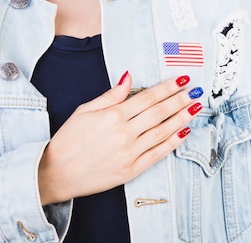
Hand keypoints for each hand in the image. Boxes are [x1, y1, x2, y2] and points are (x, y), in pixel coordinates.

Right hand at [38, 72, 202, 204]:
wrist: (54, 174)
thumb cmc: (68, 140)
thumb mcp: (84, 111)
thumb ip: (111, 95)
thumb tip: (129, 77)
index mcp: (113, 116)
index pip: (148, 97)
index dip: (168, 87)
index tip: (183, 79)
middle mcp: (124, 133)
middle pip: (159, 112)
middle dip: (180, 100)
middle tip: (196, 91)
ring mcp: (129, 153)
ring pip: (162, 131)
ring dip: (182, 118)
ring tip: (196, 107)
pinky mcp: (131, 170)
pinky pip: (157, 153)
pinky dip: (173, 142)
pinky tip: (184, 132)